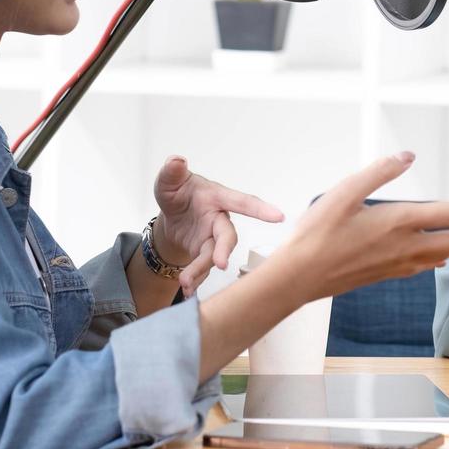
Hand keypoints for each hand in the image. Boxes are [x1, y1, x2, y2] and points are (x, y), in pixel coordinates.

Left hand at [152, 156, 283, 296]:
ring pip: (214, 255)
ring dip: (201, 269)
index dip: (260, 209)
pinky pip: (204, 267)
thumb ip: (172, 173)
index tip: (278, 216)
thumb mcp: (169, 181)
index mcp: (216, 197)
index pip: (241, 201)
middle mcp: (219, 219)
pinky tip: (187, 287)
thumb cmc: (177, 193)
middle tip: (220, 264)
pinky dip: (195, 278)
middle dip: (224, 249)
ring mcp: (213, 238)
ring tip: (186, 282)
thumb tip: (175, 161)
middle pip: (228, 235)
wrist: (172, 216)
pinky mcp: (205, 253)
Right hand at [275, 151, 448, 301]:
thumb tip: (408, 155)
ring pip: (446, 255)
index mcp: (400, 223)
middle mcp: (407, 247)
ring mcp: (399, 264)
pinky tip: (442, 259)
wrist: (299, 278)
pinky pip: (426, 264)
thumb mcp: (343, 192)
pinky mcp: (388, 273)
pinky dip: (443, 257)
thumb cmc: (317, 233)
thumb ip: (378, 172)